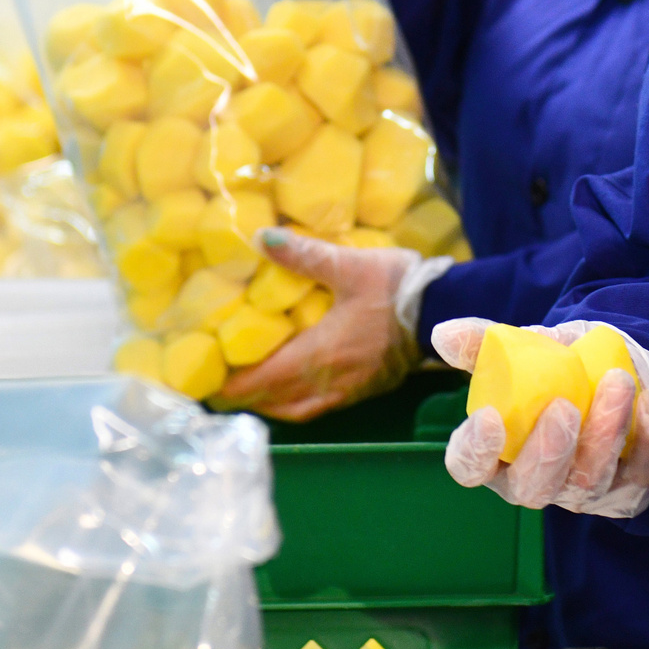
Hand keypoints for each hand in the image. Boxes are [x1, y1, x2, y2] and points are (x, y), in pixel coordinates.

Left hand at [210, 230, 423, 420]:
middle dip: (241, 395)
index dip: (229, 385)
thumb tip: (258, 239)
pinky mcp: (364, 391)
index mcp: (318, 355)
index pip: (260, 381)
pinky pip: (318, 407)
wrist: (446, 313)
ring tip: (247, 387)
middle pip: (272, 401)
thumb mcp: (348, 266)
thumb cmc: (396, 289)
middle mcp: (328, 381)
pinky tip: (290, 388)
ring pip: (295, 409)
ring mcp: (347, 391)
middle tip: (215, 380)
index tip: (202, 380)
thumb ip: (302, 255)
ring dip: (267, 401)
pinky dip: (294, 403)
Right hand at [436, 320, 648, 519]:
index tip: (489, 417)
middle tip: (565, 406)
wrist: (604, 376)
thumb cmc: (550, 372)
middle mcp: (531, 482)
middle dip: (549, 451)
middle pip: (532, 488)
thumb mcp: (518, 352)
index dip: (476, 450)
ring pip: (588, 482)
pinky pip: (638, 478)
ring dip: (604, 435)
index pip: (470, 467)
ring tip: (617, 382)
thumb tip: (445, 335)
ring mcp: (579, 493)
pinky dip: (648, 442)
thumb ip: (484, 343)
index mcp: (493, 453)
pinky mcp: (624, 492)